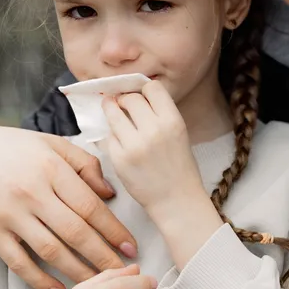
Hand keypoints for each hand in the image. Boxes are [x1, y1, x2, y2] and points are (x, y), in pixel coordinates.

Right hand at [0, 122, 137, 288]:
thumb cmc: (11, 147)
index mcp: (52, 169)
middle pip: (75, 233)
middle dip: (103, 257)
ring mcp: (10, 214)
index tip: (131, 247)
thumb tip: (110, 193)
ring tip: (98, 284)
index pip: (91, 207)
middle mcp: (32, 193)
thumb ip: (85, 164)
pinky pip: (18, 262)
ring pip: (51, 251)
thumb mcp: (52, 143)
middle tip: (123, 272)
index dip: (114, 230)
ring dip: (78, 272)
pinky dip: (39, 280)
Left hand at [101, 81, 204, 214]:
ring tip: (113, 113)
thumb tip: (134, 96)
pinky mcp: (119, 159)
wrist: (176, 200)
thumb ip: (160, 114)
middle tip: (124, 106)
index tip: (140, 96)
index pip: (152, 87)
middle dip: (125, 100)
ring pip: (113, 114)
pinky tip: (119, 141)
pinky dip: (111, 136)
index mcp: (173, 121)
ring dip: (112, 111)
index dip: (144, 89)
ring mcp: (134, 145)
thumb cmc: (179, 167)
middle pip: (130, 98)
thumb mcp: (180, 133)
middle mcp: (154, 130)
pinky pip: (107, 136)